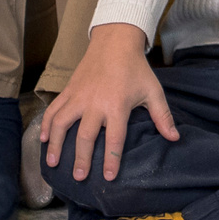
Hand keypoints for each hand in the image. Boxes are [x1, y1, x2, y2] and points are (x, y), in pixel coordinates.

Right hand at [39, 22, 178, 181]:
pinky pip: (54, 109)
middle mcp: (95, 103)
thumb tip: (175, 139)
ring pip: (63, 124)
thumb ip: (162, 116)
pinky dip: (47, 124)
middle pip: (86, 136)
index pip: (114, 139)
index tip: (109, 178)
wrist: (115, 42)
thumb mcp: (153, 91)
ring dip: (56, 145)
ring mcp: (79, 96)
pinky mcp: (69, 90)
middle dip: (82, 159)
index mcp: (117, 106)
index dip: (112, 160)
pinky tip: (43, 139)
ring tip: (53, 163)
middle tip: (79, 177)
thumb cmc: (136, 69)